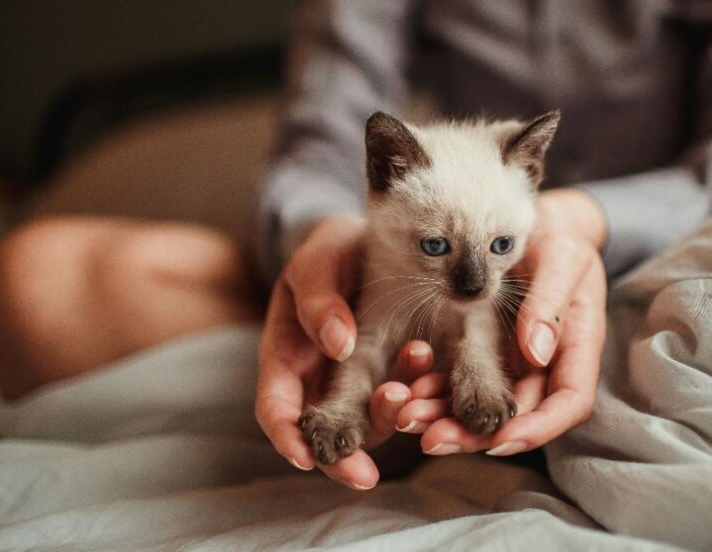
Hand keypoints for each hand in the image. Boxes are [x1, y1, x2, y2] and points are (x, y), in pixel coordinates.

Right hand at [255, 214, 434, 488]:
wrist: (369, 239)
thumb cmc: (330, 252)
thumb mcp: (316, 265)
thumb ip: (318, 300)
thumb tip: (339, 345)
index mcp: (287, 357)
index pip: (277, 410)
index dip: (287, 439)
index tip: (306, 458)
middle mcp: (321, 380)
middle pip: (324, 433)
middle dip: (342, 457)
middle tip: (367, 473)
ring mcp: (360, 381)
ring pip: (370, 419)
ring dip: (388, 417)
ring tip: (407, 397)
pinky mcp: (396, 373)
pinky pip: (406, 395)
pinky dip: (418, 393)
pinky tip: (434, 374)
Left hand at [399, 188, 607, 455]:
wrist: (539, 221)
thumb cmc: (559, 236)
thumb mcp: (561, 257)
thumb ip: (549, 302)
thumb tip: (535, 354)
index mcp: (577, 346)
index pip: (568, 403)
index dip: (537, 428)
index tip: (500, 439)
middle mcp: (546, 363)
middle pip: (518, 415)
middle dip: (475, 434)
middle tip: (431, 438)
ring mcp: (514, 360)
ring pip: (484, 405)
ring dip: (446, 417)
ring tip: (406, 416)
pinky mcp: (485, 350)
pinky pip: (461, 379)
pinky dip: (436, 388)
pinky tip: (405, 388)